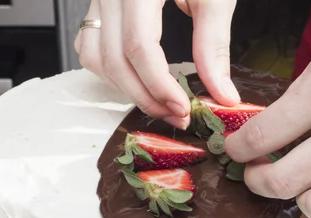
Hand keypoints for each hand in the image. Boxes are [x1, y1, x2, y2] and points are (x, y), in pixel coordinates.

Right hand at [74, 0, 239, 129]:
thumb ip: (214, 44)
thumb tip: (221, 92)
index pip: (139, 47)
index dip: (160, 85)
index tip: (183, 108)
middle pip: (115, 60)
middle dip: (146, 96)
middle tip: (175, 114)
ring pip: (96, 58)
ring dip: (125, 88)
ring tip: (157, 100)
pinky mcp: (98, 4)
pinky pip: (89, 46)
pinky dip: (108, 69)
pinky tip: (134, 77)